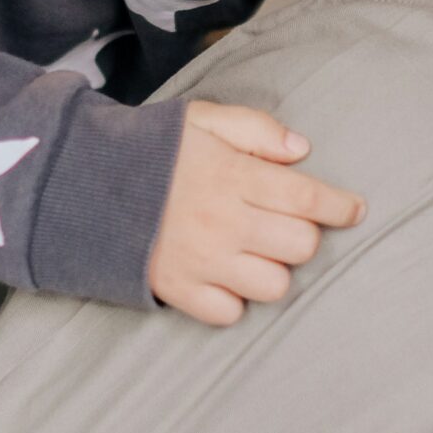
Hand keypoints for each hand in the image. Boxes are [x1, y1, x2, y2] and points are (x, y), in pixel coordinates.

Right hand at [149, 103, 365, 326]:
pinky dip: (234, 299)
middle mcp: (224, 222)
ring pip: (274, 285)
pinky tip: (224, 276)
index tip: (353, 209)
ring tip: (254, 251)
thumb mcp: (200, 119)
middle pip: (301, 245)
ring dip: (273, 269)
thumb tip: (301, 150)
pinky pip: (230, 313)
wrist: (78, 184)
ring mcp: (202, 261)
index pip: (309, 198)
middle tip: (285, 224)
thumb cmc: (147, 149)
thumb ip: (254, 129)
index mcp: (233, 175)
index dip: (340, 207)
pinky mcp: (179, 290)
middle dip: (304, 234)